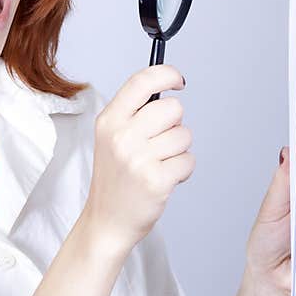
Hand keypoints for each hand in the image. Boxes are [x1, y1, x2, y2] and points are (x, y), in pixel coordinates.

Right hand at [83, 64, 194, 253]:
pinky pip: (188, 161)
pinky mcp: (156, 180)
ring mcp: (138, 159)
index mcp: (109, 121)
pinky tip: (164, 178)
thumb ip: (133, 112)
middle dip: (175, 124)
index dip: (166, 74)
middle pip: (173, 109)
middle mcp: (121, 137)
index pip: (141, 82)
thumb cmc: (115, 177)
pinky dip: (183, 170)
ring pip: (184, 136)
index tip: (178, 81)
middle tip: (160, 142)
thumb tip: (167, 87)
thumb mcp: (110, 137)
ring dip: (179, 151)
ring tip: (158, 164)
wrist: (106, 220)